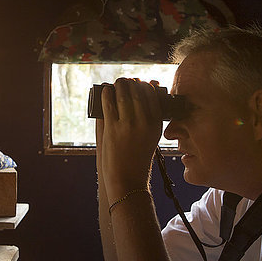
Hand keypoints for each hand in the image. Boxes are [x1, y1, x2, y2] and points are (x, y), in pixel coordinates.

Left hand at [99, 78, 162, 202]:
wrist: (127, 179)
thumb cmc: (138, 159)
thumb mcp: (151, 138)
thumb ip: (149, 119)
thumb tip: (142, 97)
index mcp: (156, 124)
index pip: (151, 95)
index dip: (143, 85)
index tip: (138, 82)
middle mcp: (144, 122)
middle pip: (137, 92)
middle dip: (130, 83)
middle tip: (125, 81)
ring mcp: (128, 125)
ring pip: (123, 95)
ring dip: (119, 85)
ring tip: (116, 83)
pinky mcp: (113, 129)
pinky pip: (109, 104)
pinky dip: (106, 94)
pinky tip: (105, 90)